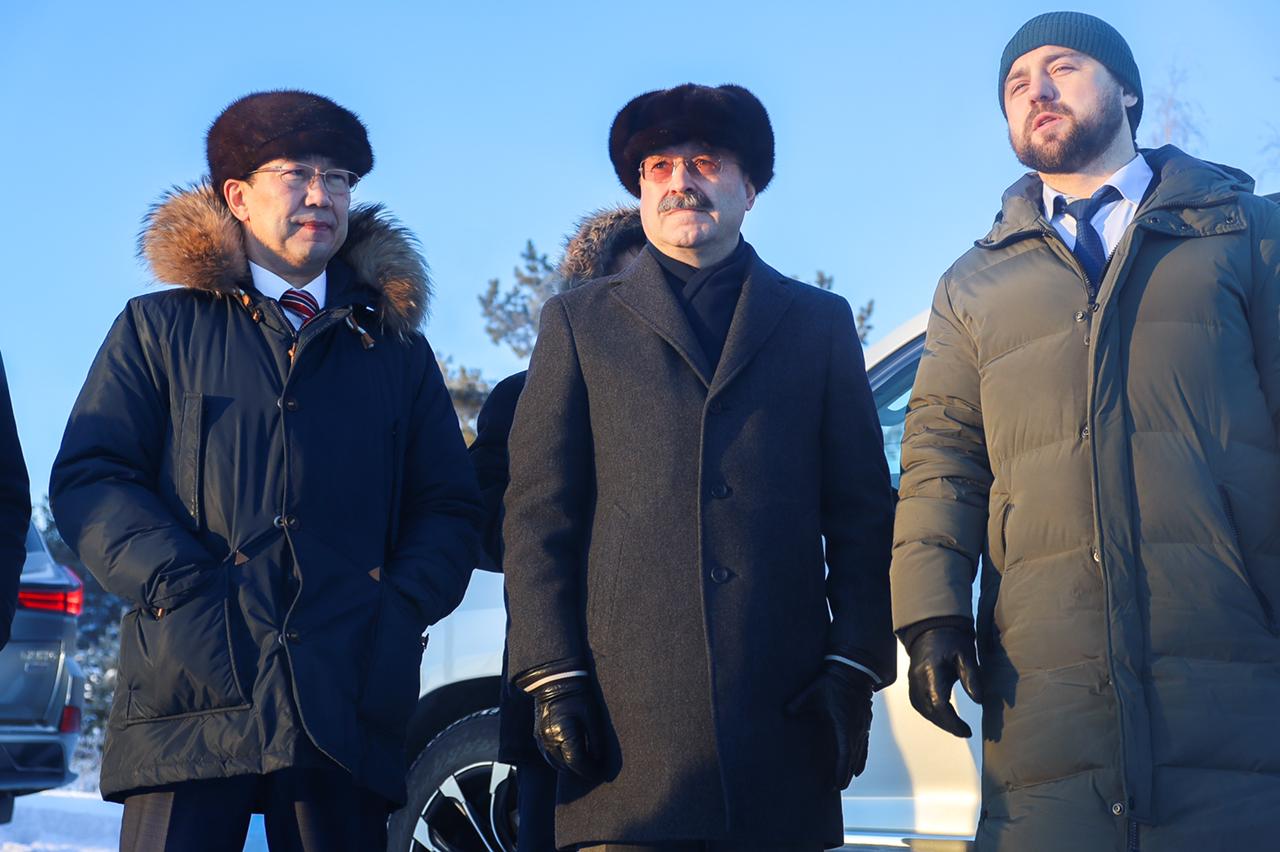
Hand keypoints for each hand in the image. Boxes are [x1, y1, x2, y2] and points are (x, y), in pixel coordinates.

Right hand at [526, 675, 603, 781]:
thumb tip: (599, 760)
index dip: (589, 771)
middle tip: (594, 768)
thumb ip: (596, 741)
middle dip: (580, 770)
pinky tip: (568, 755)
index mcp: (564, 736)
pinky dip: (558, 759)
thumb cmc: (577, 696)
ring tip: (583, 763)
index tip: (600, 773)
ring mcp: (541, 739)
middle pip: (566, 766)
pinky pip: (548, 755)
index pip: (577, 764)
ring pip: (555, 763)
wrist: (555, 680)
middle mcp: (550, 741)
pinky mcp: (537, 735)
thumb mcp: (592, 717)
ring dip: (569, 766)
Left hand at [785, 662, 874, 789]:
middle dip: (846, 773)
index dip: (842, 771)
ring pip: (860, 751)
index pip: (845, 754)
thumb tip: (785, 712)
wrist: (854, 670)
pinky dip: (861, 755)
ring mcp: (863, 725)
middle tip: (838, 787)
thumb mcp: (812, 693)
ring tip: (849, 778)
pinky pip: (865, 742)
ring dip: (855, 766)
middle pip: (853, 757)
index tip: (838, 785)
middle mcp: (857, 729)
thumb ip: (798, 704)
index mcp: (845, 725)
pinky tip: (859, 762)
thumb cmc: (832, 682)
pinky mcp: (865, 721)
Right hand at [906, 627, 981, 737]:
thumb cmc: (951, 640)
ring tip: (956, 726)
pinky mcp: (912, 684)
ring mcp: (912, 682)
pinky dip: (931, 714)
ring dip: (939, 721)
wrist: (931, 628)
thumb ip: (971, 677)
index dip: (952, 722)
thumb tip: (978, 700)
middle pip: (929, 711)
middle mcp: (917, 679)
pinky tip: (944, 716)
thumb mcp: (966, 654)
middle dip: (947, 725)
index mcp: (931, 671)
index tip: (967, 731)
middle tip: (965, 731)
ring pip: (923, 710)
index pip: (938, 704)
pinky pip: (919, 704)